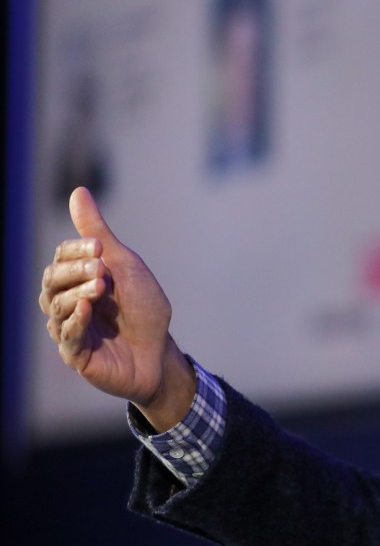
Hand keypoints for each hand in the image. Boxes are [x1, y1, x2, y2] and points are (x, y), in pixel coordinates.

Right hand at [39, 187, 194, 429]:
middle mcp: (66, 302)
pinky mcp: (75, 354)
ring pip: (55, 306)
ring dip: (78, 293)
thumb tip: (78, 191)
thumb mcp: (125, 265)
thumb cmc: (144, 309)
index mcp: (77, 280)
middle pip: (51, 280)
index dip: (76, 251)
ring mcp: (68, 328)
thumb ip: (98, 233)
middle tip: (102, 269)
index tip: (99, 247)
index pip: (61, 257)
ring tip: (101, 289)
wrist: (161, 352)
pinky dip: (75, 320)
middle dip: (75, 271)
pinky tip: (86, 310)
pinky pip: (65, 335)